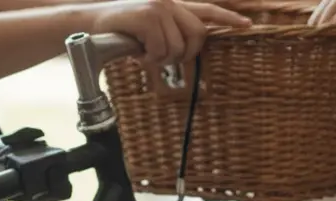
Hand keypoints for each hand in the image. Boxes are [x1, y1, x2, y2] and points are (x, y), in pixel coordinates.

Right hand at [90, 0, 252, 68]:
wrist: (87, 26)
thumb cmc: (117, 34)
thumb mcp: (147, 33)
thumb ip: (168, 35)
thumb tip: (185, 51)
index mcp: (171, 6)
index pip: (205, 10)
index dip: (227, 18)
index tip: (247, 25)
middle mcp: (169, 3)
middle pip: (197, 35)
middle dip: (183, 55)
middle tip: (162, 59)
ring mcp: (159, 7)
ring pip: (177, 47)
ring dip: (160, 59)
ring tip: (143, 54)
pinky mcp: (148, 16)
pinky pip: (161, 49)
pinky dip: (148, 58)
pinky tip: (136, 52)